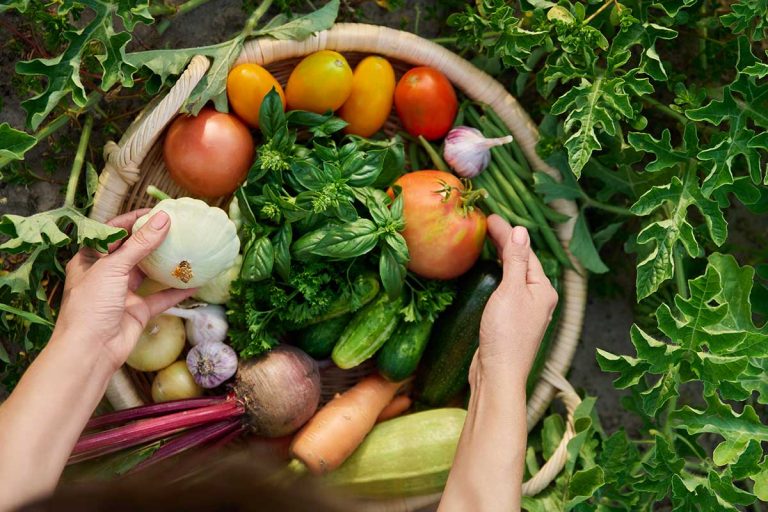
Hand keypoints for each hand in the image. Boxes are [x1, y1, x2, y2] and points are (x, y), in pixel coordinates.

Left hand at [55, 209, 194, 371]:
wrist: (90, 351)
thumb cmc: (90, 306)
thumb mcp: (113, 268)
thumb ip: (140, 245)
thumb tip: (163, 220)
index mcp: (90, 260)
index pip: (113, 233)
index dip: (133, 221)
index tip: (156, 213)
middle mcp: (106, 274)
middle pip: (132, 251)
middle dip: (153, 239)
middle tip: (176, 227)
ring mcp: (123, 294)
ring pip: (148, 273)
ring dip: (165, 263)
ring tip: (186, 248)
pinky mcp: (138, 311)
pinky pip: (161, 297)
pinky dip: (177, 290)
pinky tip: (194, 282)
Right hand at [473, 214, 558, 388]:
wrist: (498, 374)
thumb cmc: (506, 334)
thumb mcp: (511, 291)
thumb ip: (516, 261)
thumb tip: (520, 231)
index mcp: (543, 290)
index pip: (525, 252)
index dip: (508, 233)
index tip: (490, 218)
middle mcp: (538, 299)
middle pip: (521, 263)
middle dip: (505, 243)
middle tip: (484, 224)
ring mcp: (525, 311)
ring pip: (513, 276)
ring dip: (500, 258)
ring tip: (485, 241)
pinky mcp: (510, 322)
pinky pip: (505, 290)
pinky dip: (496, 276)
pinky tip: (487, 273)